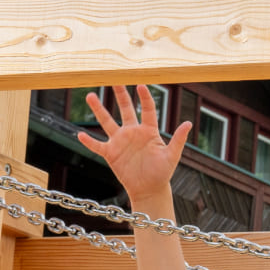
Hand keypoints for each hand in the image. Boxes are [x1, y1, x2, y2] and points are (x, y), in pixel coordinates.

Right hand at [76, 85, 189, 203]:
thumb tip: (189, 123)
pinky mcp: (111, 153)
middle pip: (125, 109)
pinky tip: (80, 134)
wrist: (150, 190)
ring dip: (98, 110)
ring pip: (106, 122)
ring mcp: (120, 142)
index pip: (147, 110)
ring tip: (90, 96)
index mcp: (149, 131)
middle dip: (120, 95)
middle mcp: (133, 133)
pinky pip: (97, 145)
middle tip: (114, 79)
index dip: (145, 98)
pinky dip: (88, 141)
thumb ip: (178, 139)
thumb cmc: (162, 173)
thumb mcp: (172, 156)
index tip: (141, 85)